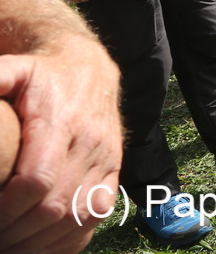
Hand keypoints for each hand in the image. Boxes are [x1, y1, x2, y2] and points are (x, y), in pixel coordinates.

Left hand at [0, 46, 121, 253]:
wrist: (91, 70)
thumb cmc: (43, 75)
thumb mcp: (15, 69)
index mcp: (61, 122)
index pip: (37, 180)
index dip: (8, 209)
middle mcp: (89, 143)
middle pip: (55, 205)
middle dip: (18, 232)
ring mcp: (106, 159)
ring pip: (77, 217)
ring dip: (41, 241)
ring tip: (11, 246)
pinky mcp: (113, 170)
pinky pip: (97, 215)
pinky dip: (70, 238)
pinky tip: (43, 244)